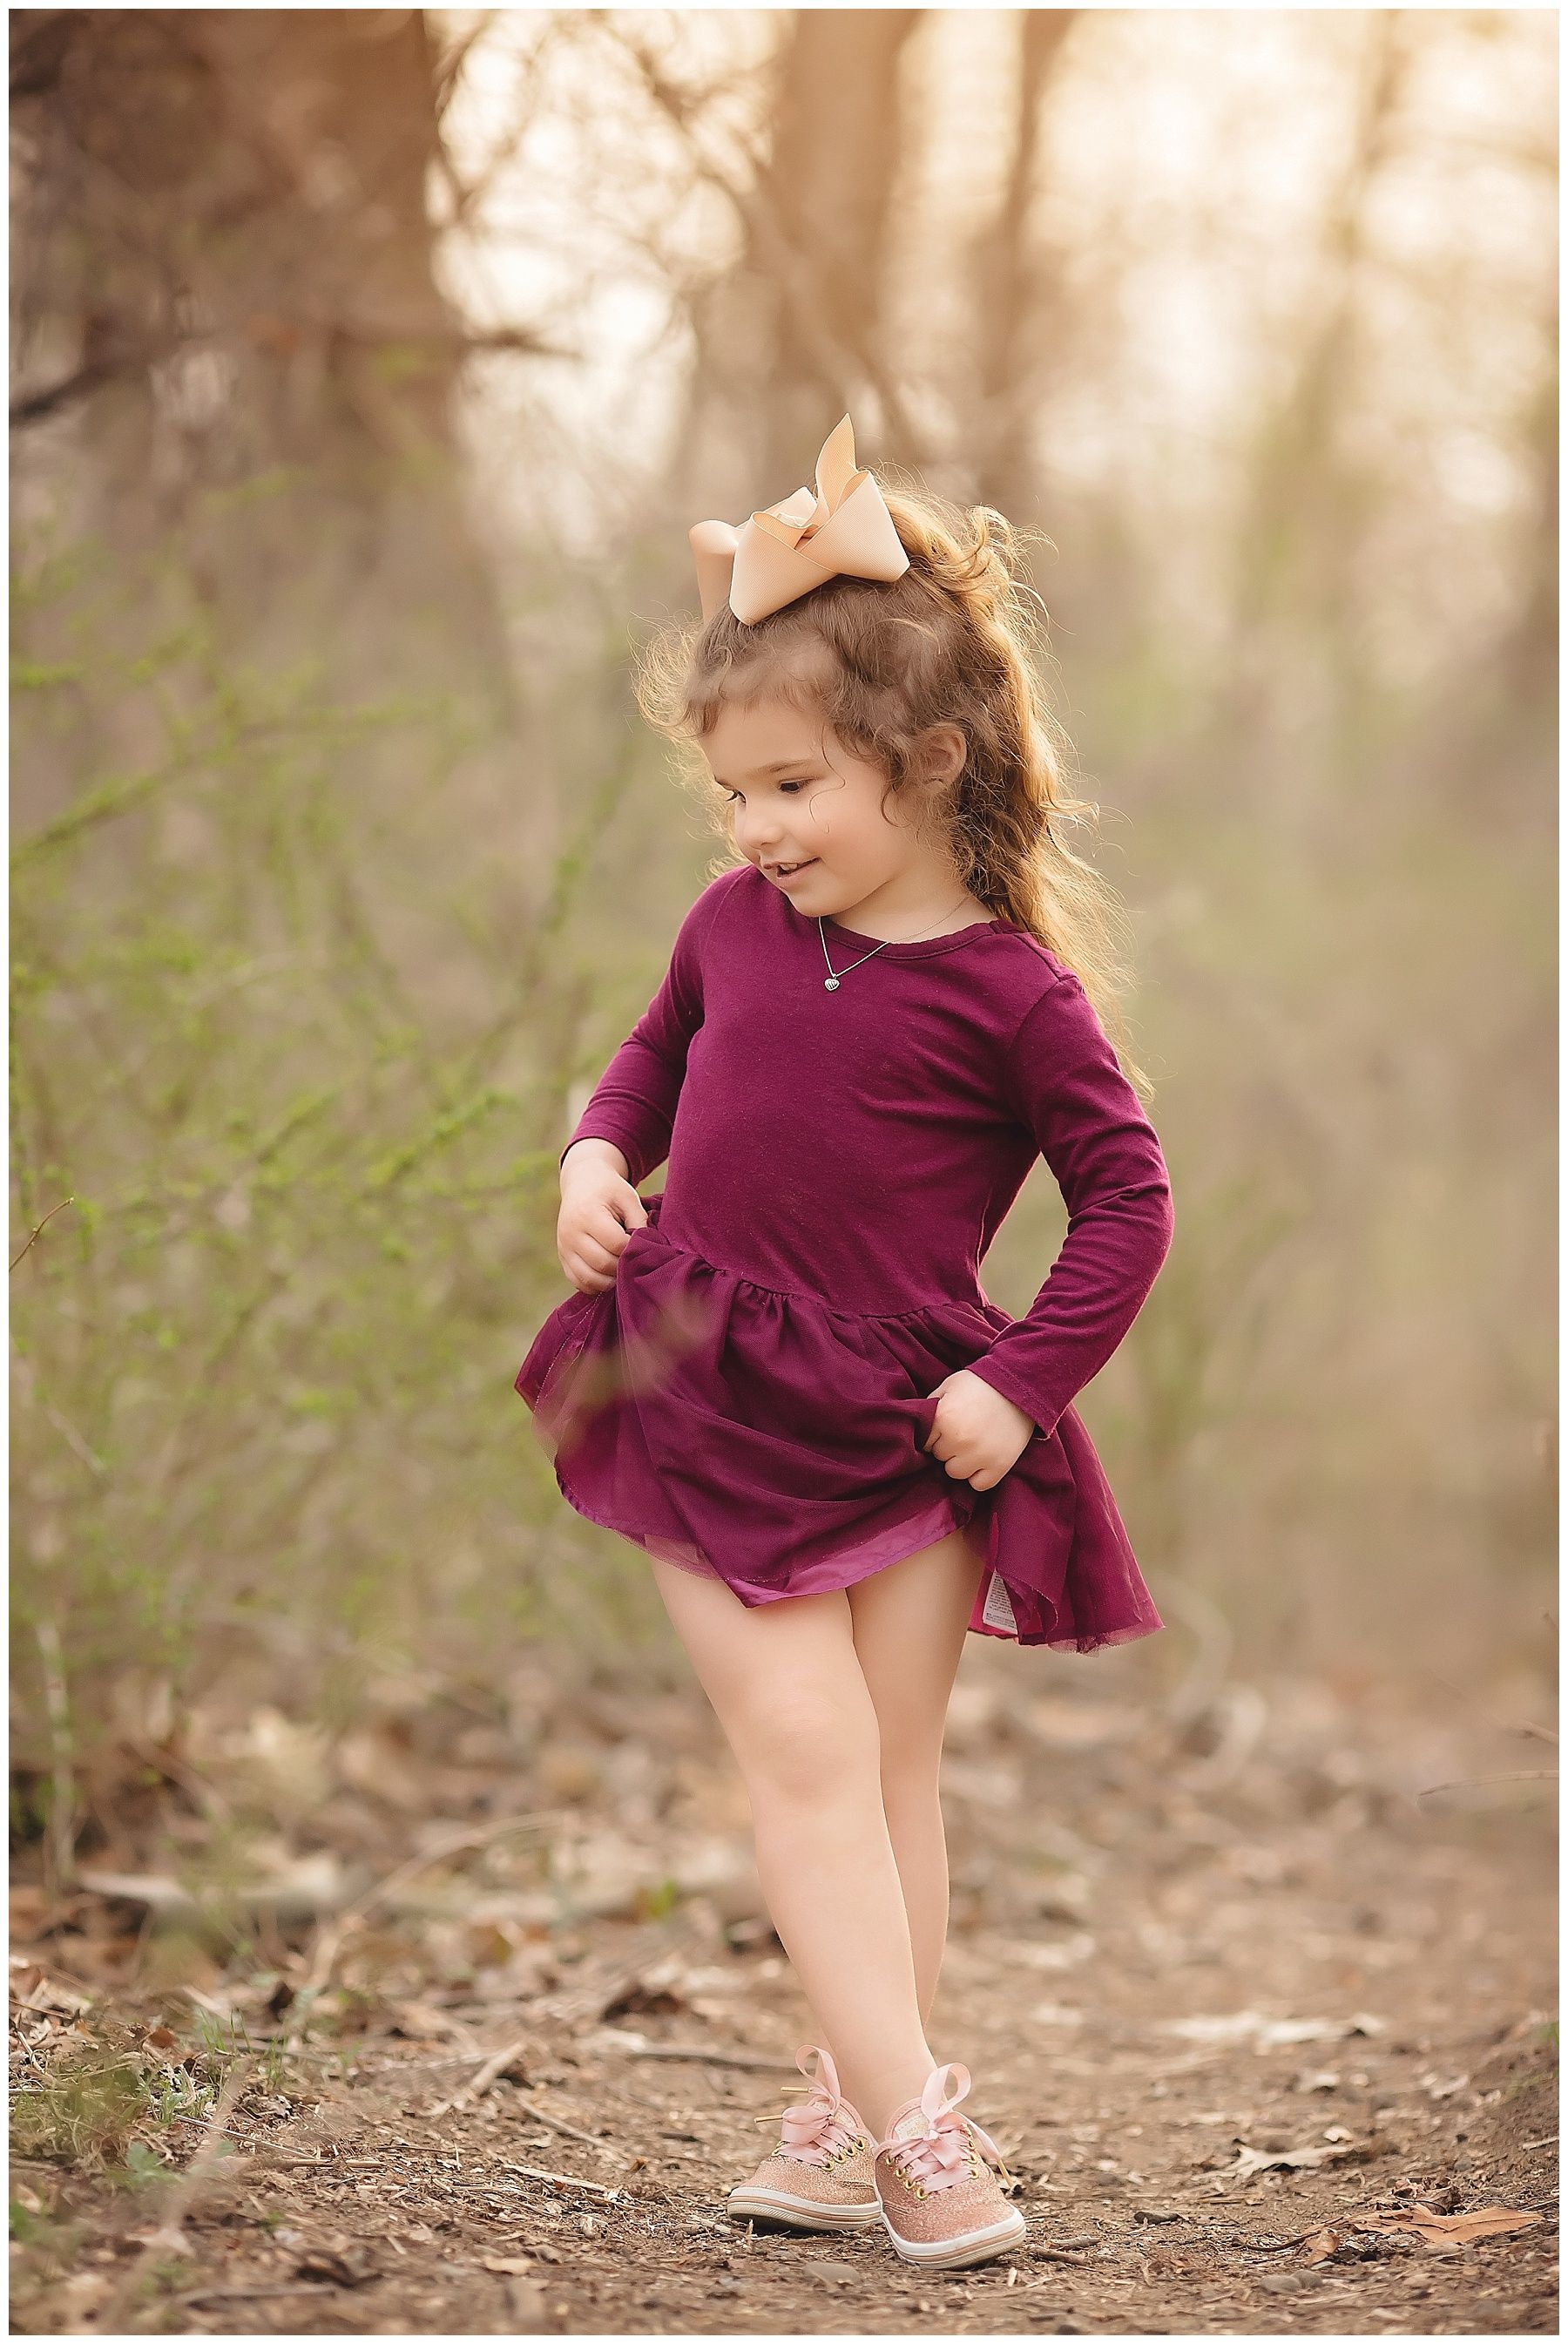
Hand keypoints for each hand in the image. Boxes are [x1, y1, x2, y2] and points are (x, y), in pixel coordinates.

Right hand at [557, 1139, 646, 1293]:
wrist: (581, 1184)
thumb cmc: (609, 1190)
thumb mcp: (628, 1197)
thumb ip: (640, 1222)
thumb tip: (650, 1249)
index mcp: (587, 1214)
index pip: (616, 1244)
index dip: (634, 1249)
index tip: (645, 1245)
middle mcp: (571, 1234)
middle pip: (602, 1264)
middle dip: (624, 1266)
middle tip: (637, 1260)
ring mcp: (564, 1248)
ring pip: (589, 1279)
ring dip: (611, 1281)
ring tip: (625, 1270)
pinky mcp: (563, 1258)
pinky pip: (579, 1282)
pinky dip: (596, 1285)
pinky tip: (610, 1276)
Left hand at [921, 1368, 1036, 1490]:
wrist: (1019, 1386)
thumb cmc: (980, 1384)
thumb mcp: (948, 1386)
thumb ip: (930, 1407)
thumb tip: (918, 1425)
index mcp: (943, 1419)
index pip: (924, 1442)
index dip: (935, 1434)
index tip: (946, 1426)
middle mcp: (959, 1441)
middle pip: (940, 1457)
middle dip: (948, 1445)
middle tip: (963, 1431)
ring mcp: (979, 1456)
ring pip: (955, 1472)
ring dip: (961, 1461)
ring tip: (973, 1444)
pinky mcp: (999, 1466)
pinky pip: (979, 1485)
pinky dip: (979, 1475)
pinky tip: (983, 1459)